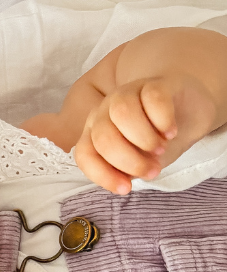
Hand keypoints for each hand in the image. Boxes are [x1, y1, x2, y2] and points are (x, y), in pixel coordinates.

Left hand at [72, 73, 217, 195]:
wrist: (187, 110)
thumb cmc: (157, 139)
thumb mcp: (140, 161)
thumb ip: (127, 170)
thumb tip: (125, 181)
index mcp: (95, 132)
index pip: (84, 154)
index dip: (102, 175)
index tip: (126, 188)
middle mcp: (105, 111)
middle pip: (103, 136)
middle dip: (129, 160)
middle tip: (152, 169)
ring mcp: (128, 92)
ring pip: (122, 113)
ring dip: (144, 139)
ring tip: (161, 148)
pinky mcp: (155, 83)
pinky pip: (153, 98)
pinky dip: (163, 120)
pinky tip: (171, 132)